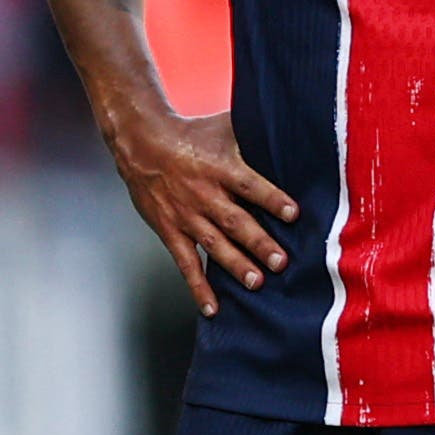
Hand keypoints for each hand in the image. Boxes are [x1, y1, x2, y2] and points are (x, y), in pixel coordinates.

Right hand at [110, 109, 297, 317]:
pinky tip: (212, 307)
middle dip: (259, 242)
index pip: (249, 185)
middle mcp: (204, 193)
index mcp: (220, 167)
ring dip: (236, 265)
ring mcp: (186, 215)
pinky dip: (198, 286)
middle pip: (234, 221)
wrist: (142, 143)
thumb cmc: (190, 134)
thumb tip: (289, 129)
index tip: (293, 214)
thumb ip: (254, 132)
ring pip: (213, 244)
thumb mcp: (223, 127)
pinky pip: (185, 262)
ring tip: (256, 282)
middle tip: (280, 261)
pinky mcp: (170, 230)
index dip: (272, 199)